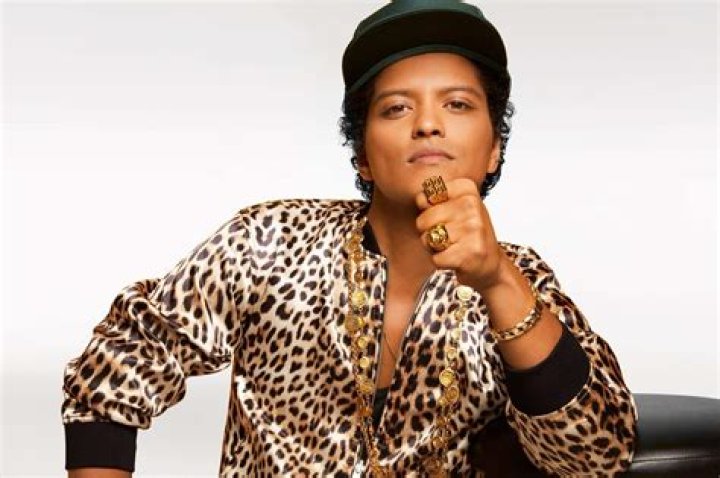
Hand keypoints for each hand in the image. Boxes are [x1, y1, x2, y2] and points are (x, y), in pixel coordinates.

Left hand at [415, 176, 506, 292]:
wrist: (489, 263)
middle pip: (424, 219)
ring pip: (428, 239)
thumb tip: (421, 198)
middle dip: (428, 232)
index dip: (428, 209)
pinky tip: (455, 258)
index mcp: (467, 190)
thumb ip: (433, 200)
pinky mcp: (471, 252)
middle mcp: (472, 205)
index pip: (428, 195)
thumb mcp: (453, 208)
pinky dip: (441, 262)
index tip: (446, 216)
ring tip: (452, 246)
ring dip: (434, 248)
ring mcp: (473, 228)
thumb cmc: (466, 234)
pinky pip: (436, 258)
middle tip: (448, 236)